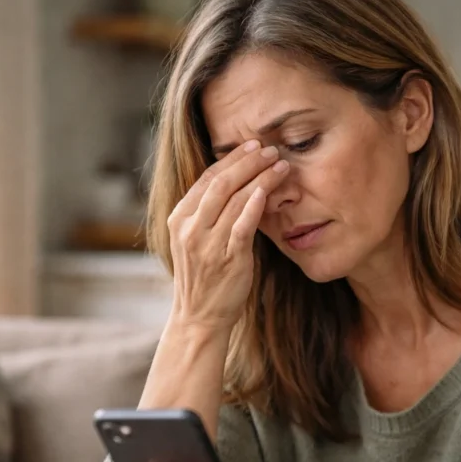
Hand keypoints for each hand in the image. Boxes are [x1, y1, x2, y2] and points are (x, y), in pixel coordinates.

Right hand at [167, 140, 288, 330]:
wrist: (199, 316)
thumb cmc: (203, 276)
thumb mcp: (195, 239)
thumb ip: (209, 212)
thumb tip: (236, 181)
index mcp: (180, 218)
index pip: (207, 178)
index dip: (232, 158)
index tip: (253, 145)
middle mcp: (190, 228)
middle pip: (221, 182)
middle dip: (248, 161)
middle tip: (270, 149)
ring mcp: (207, 244)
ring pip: (234, 200)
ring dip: (260, 178)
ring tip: (280, 165)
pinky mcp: (227, 259)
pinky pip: (241, 227)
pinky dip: (254, 206)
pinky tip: (267, 191)